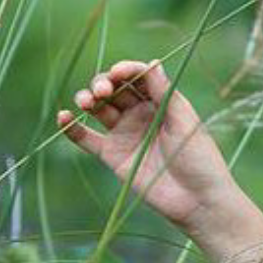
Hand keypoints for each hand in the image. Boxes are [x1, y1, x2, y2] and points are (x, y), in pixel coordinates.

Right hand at [55, 59, 235, 231]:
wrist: (196, 201)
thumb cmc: (199, 157)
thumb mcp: (184, 121)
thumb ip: (164, 93)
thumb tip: (151, 62)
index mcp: (161, 100)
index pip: (137, 77)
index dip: (125, 71)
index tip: (117, 73)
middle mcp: (140, 113)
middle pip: (114, 89)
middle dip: (104, 83)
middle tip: (102, 91)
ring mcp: (125, 133)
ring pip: (98, 108)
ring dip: (87, 99)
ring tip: (85, 102)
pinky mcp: (112, 155)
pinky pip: (87, 138)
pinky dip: (72, 128)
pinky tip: (63, 117)